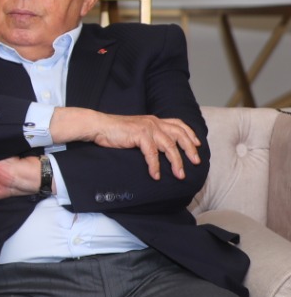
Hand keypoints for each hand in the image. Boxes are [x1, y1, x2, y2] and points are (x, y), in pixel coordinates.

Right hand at [85, 112, 201, 179]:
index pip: (178, 124)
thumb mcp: (137, 130)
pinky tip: (155, 175)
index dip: (190, 134)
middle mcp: (154, 122)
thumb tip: (159, 148)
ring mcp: (148, 128)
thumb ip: (149, 135)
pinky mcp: (140, 135)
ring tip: (179, 175)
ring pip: (169, 146)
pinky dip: (155, 166)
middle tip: (196, 162)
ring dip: (176, 162)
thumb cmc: (115, 131)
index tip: (198, 144)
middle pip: (179, 135)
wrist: (99, 126)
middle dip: (190, 149)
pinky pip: (152, 153)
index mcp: (154, 120)